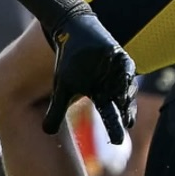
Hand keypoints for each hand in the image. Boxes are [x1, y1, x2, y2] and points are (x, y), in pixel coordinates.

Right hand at [42, 10, 136, 143]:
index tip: (118, 141)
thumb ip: (57, 110)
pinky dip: (127, 73)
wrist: (72, 34)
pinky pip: (127, 67)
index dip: (115, 127)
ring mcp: (119, 72)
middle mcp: (113, 86)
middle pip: (122, 104)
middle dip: (125, 115)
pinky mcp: (121, 57)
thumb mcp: (62, 88)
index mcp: (101, 96)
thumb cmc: (68, 62)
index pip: (110, 115)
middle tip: (127, 125)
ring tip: (124, 103)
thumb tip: (46, 132)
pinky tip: (126, 78)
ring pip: (128, 88)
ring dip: (127, 95)